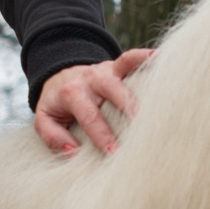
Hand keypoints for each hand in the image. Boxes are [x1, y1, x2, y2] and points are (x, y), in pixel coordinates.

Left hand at [34, 49, 153, 155]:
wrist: (59, 76)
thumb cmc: (56, 105)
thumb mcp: (45, 120)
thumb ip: (53, 136)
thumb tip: (73, 151)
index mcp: (72, 93)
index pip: (89, 116)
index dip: (101, 134)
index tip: (114, 152)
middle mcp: (91, 79)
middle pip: (112, 90)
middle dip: (128, 108)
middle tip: (142, 128)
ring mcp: (106, 69)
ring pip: (124, 68)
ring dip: (144, 77)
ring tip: (163, 90)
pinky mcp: (117, 65)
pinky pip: (132, 57)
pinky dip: (147, 57)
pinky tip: (164, 58)